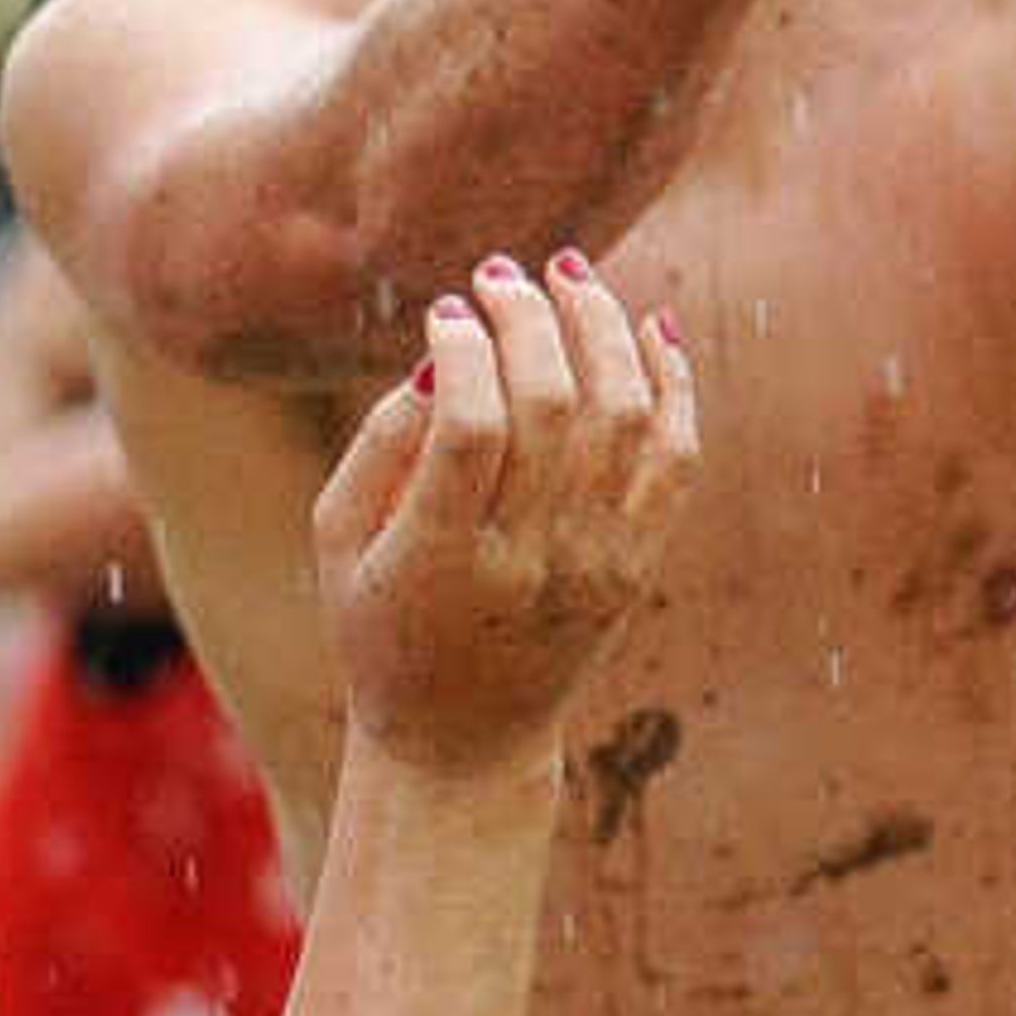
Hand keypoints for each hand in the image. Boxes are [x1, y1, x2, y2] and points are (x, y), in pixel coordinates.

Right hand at [314, 254, 696, 775]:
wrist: (462, 742)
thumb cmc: (379, 627)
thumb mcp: (338, 544)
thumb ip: (379, 445)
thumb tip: (439, 356)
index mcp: (441, 561)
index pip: (473, 428)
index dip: (465, 349)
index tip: (446, 311)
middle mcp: (530, 561)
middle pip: (552, 407)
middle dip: (528, 318)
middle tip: (501, 272)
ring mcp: (596, 564)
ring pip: (624, 418)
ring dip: (601, 330)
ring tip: (569, 277)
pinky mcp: (638, 565)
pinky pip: (677, 457)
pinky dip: (673, 383)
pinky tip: (650, 326)